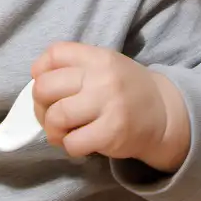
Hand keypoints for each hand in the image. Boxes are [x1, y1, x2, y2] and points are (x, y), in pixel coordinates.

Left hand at [31, 42, 190, 171]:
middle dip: (40, 105)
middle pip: (45, 87)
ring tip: (61, 132)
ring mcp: (109, 105)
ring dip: (52, 130)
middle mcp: (102, 78)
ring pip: (56, 117)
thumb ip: (74, 67)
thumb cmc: (124, 90)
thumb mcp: (104, 66)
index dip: (40, 71)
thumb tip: (36, 84)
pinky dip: (69, 146)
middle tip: (50, 114)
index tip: (47, 87)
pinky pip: (73, 142)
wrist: (164, 114)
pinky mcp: (112, 133)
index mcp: (98, 57)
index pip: (55, 53)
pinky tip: (79, 142)